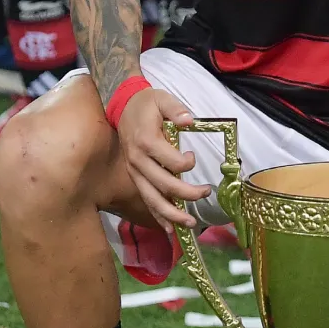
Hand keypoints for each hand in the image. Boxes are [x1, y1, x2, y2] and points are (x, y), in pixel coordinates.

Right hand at [118, 86, 208, 228]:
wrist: (123, 107)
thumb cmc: (146, 104)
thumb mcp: (162, 98)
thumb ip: (176, 109)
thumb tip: (188, 121)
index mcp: (146, 141)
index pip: (170, 161)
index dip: (186, 163)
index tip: (193, 156)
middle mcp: (138, 160)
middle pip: (163, 184)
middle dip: (186, 194)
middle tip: (205, 193)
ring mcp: (135, 171)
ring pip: (152, 198)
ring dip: (171, 214)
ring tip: (189, 224)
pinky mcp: (135, 177)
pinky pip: (146, 199)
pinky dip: (157, 216)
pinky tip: (170, 229)